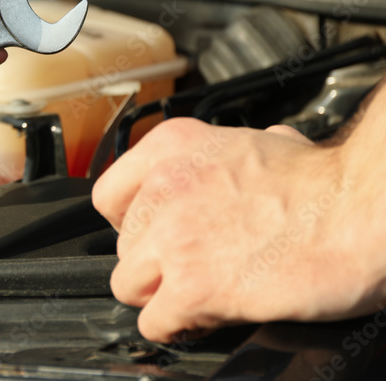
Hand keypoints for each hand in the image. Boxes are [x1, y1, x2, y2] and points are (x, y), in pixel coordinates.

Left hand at [92, 118, 379, 342]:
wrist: (363, 210)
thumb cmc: (329, 184)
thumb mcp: (266, 142)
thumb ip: (230, 156)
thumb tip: (245, 157)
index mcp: (174, 147)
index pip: (109, 195)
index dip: (132, 223)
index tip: (152, 236)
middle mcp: (163, 187)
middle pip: (123, 246)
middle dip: (155, 262)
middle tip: (195, 268)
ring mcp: (172, 238)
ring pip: (128, 285)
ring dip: (160, 295)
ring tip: (199, 294)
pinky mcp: (191, 287)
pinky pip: (154, 321)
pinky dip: (176, 327)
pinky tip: (206, 317)